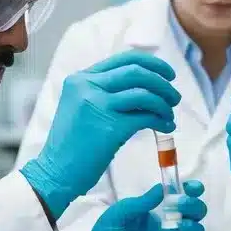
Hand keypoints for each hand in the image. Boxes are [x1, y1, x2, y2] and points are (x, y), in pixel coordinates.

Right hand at [22, 52, 180, 218]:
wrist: (56, 172)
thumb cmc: (72, 145)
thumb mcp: (80, 106)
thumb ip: (102, 91)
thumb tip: (143, 86)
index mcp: (80, 79)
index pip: (123, 59)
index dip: (151, 63)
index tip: (167, 74)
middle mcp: (87, 86)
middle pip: (136, 71)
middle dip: (163, 82)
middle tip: (175, 96)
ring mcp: (97, 105)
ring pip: (144, 92)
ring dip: (165, 101)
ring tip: (170, 113)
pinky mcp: (110, 127)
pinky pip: (146, 116)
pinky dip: (161, 119)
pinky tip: (166, 127)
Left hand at [59, 181, 206, 230]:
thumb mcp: (122, 212)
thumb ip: (143, 201)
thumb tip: (163, 188)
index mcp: (160, 209)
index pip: (183, 196)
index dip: (192, 190)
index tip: (191, 187)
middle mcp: (170, 224)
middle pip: (196, 212)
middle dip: (195, 205)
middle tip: (181, 204)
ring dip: (195, 225)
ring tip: (181, 223)